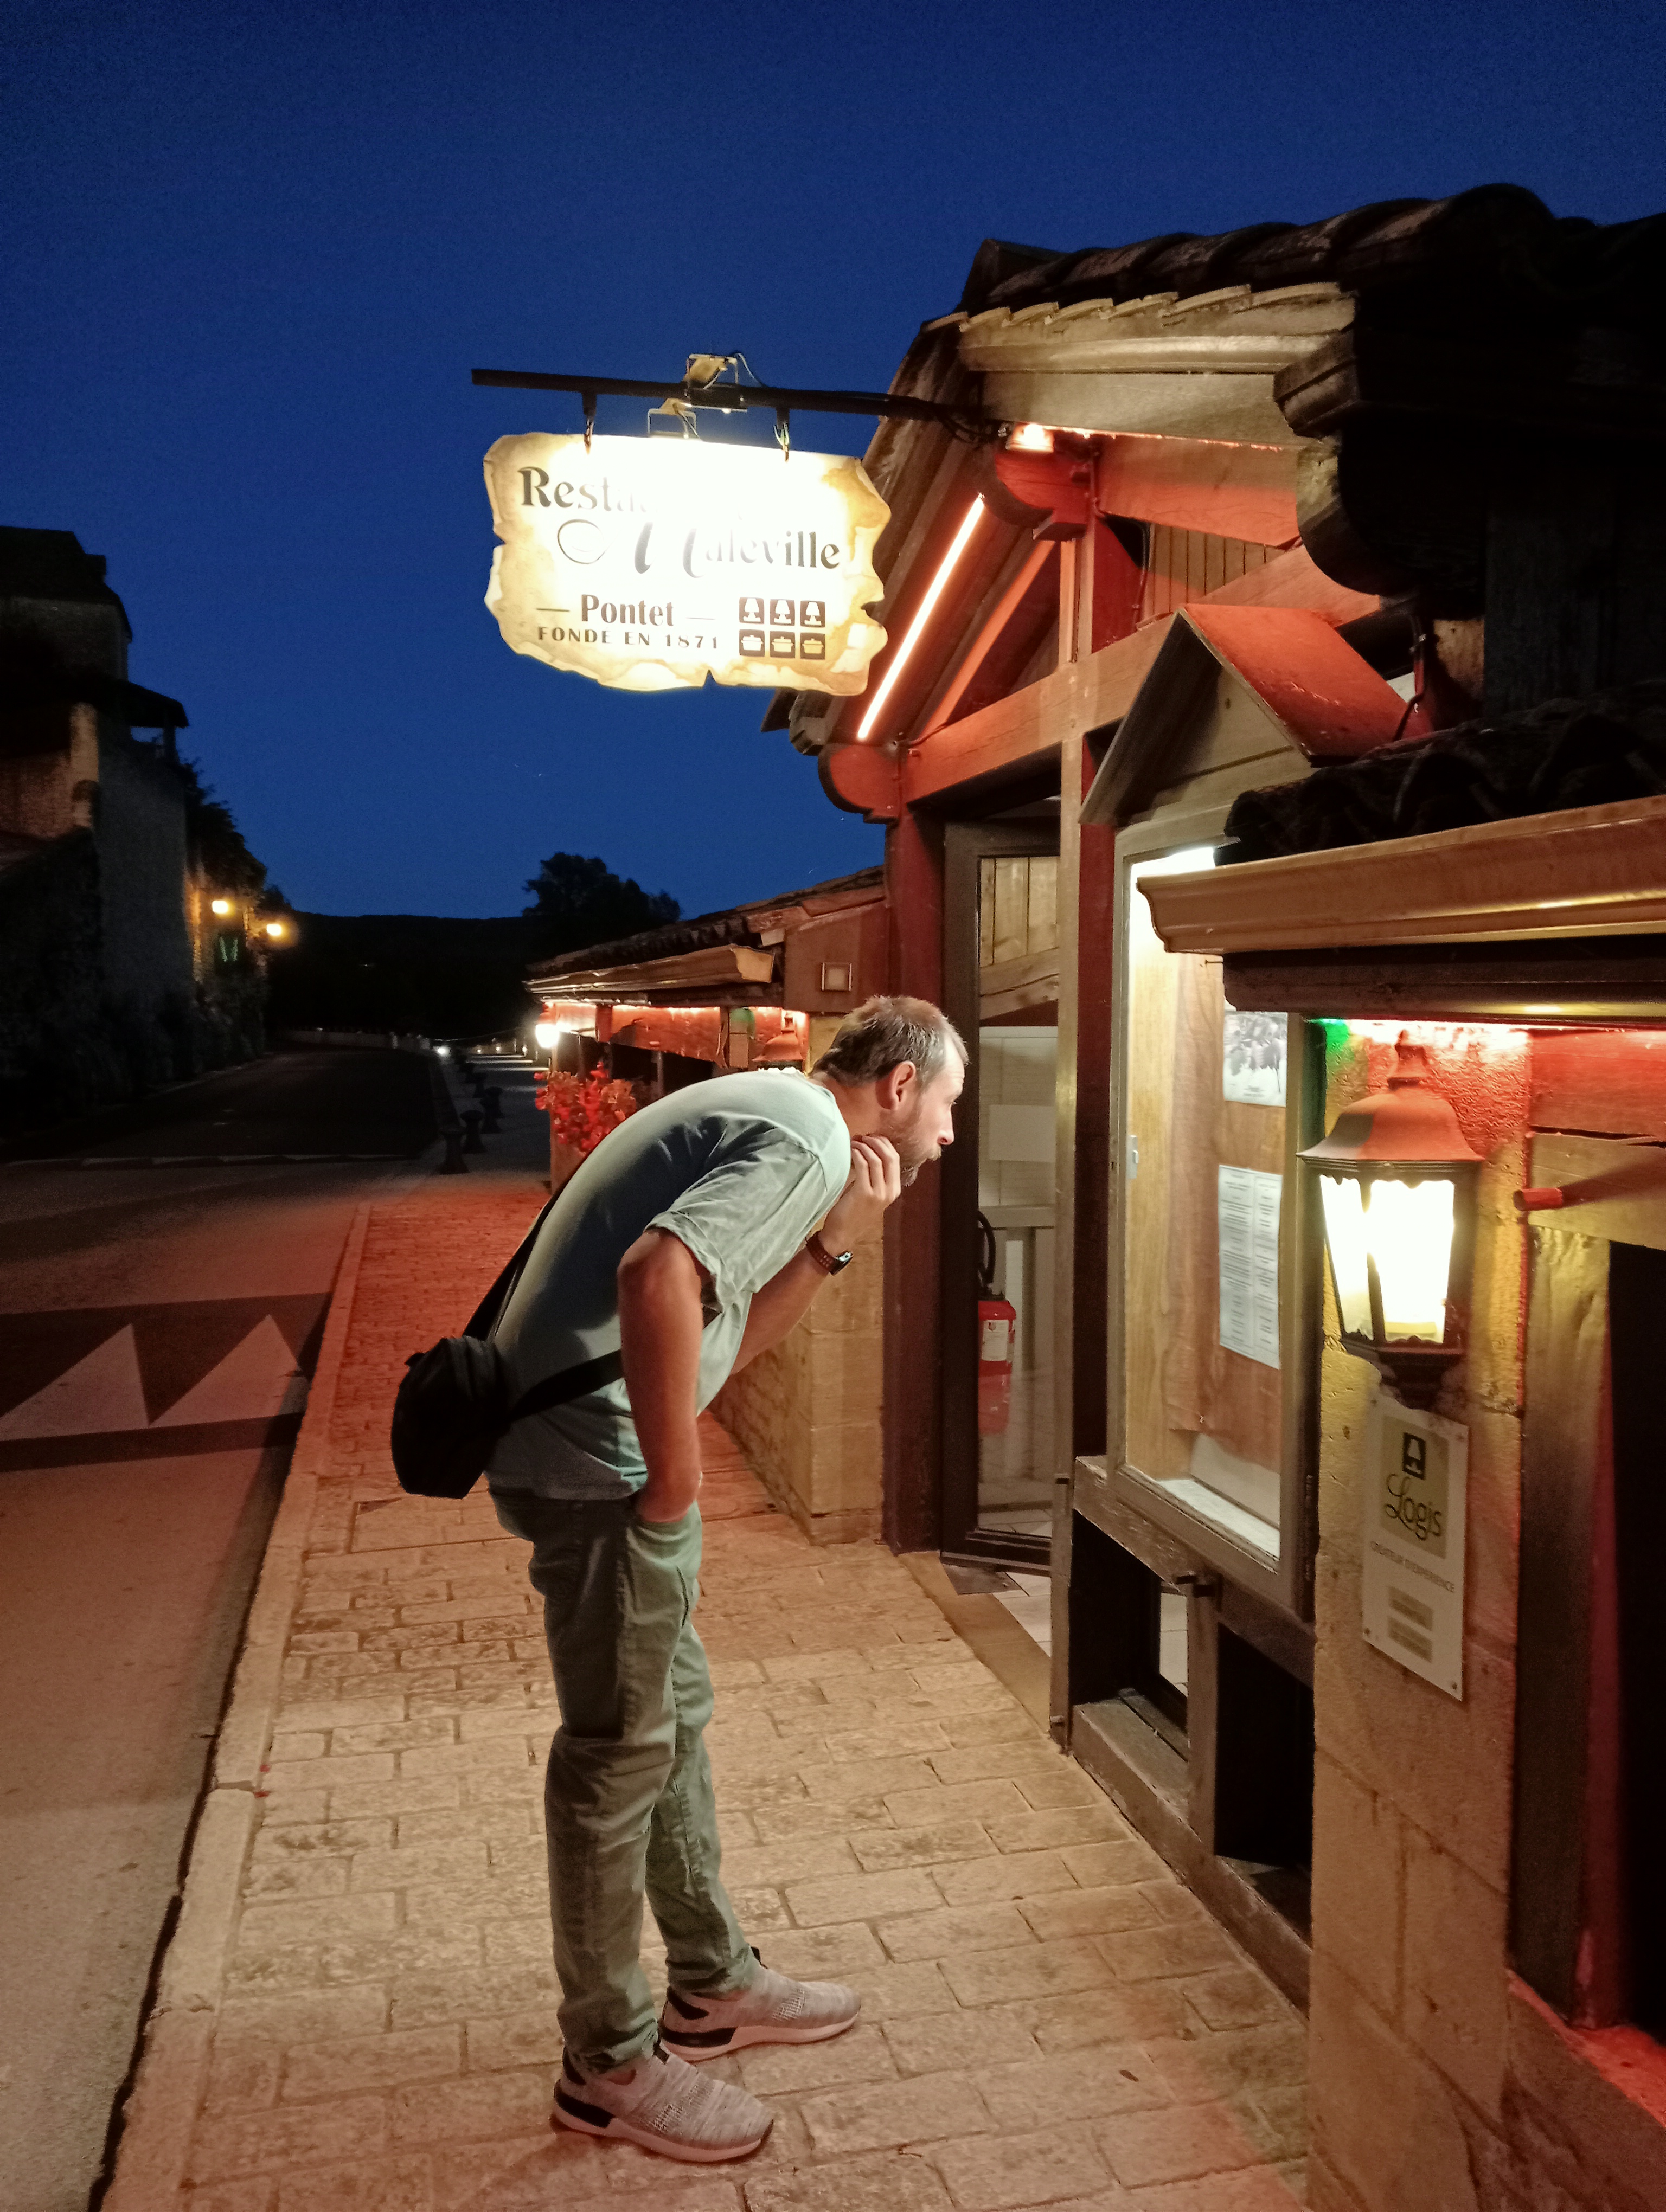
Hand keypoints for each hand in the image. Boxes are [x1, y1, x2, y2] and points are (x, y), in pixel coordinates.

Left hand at [822, 1135, 902, 1249]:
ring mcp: (878, 1193)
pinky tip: (850, 1150)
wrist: (843, 1234)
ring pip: (876, 1158)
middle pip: (889, 1156)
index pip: (895, 1158)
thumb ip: (874, 1175)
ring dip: (864, 1146)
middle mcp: (890, 1191)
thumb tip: (868, 1148)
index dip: (884, 1143)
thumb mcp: (871, 1192)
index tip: (871, 1137)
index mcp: (894, 1190)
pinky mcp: (863, 1193)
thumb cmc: (853, 1211)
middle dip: (876, 1141)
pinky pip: (863, 1165)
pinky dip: (857, 1153)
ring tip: (853, 1141)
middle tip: (863, 1136)